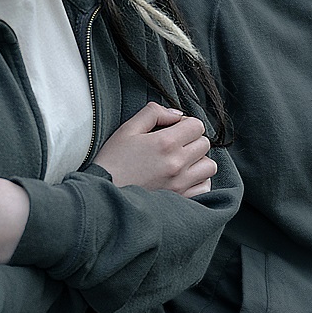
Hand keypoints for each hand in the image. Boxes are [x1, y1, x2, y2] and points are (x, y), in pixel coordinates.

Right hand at [94, 102, 216, 198]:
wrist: (102, 195)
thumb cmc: (112, 161)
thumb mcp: (127, 129)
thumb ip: (153, 113)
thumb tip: (176, 114)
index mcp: (165, 143)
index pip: (197, 126)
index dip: (187, 124)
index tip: (175, 129)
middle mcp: (177, 163)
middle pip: (204, 144)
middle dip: (192, 140)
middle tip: (175, 145)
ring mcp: (180, 184)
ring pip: (209, 166)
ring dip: (199, 161)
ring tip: (182, 162)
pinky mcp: (180, 199)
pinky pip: (204, 187)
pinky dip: (199, 181)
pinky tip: (184, 178)